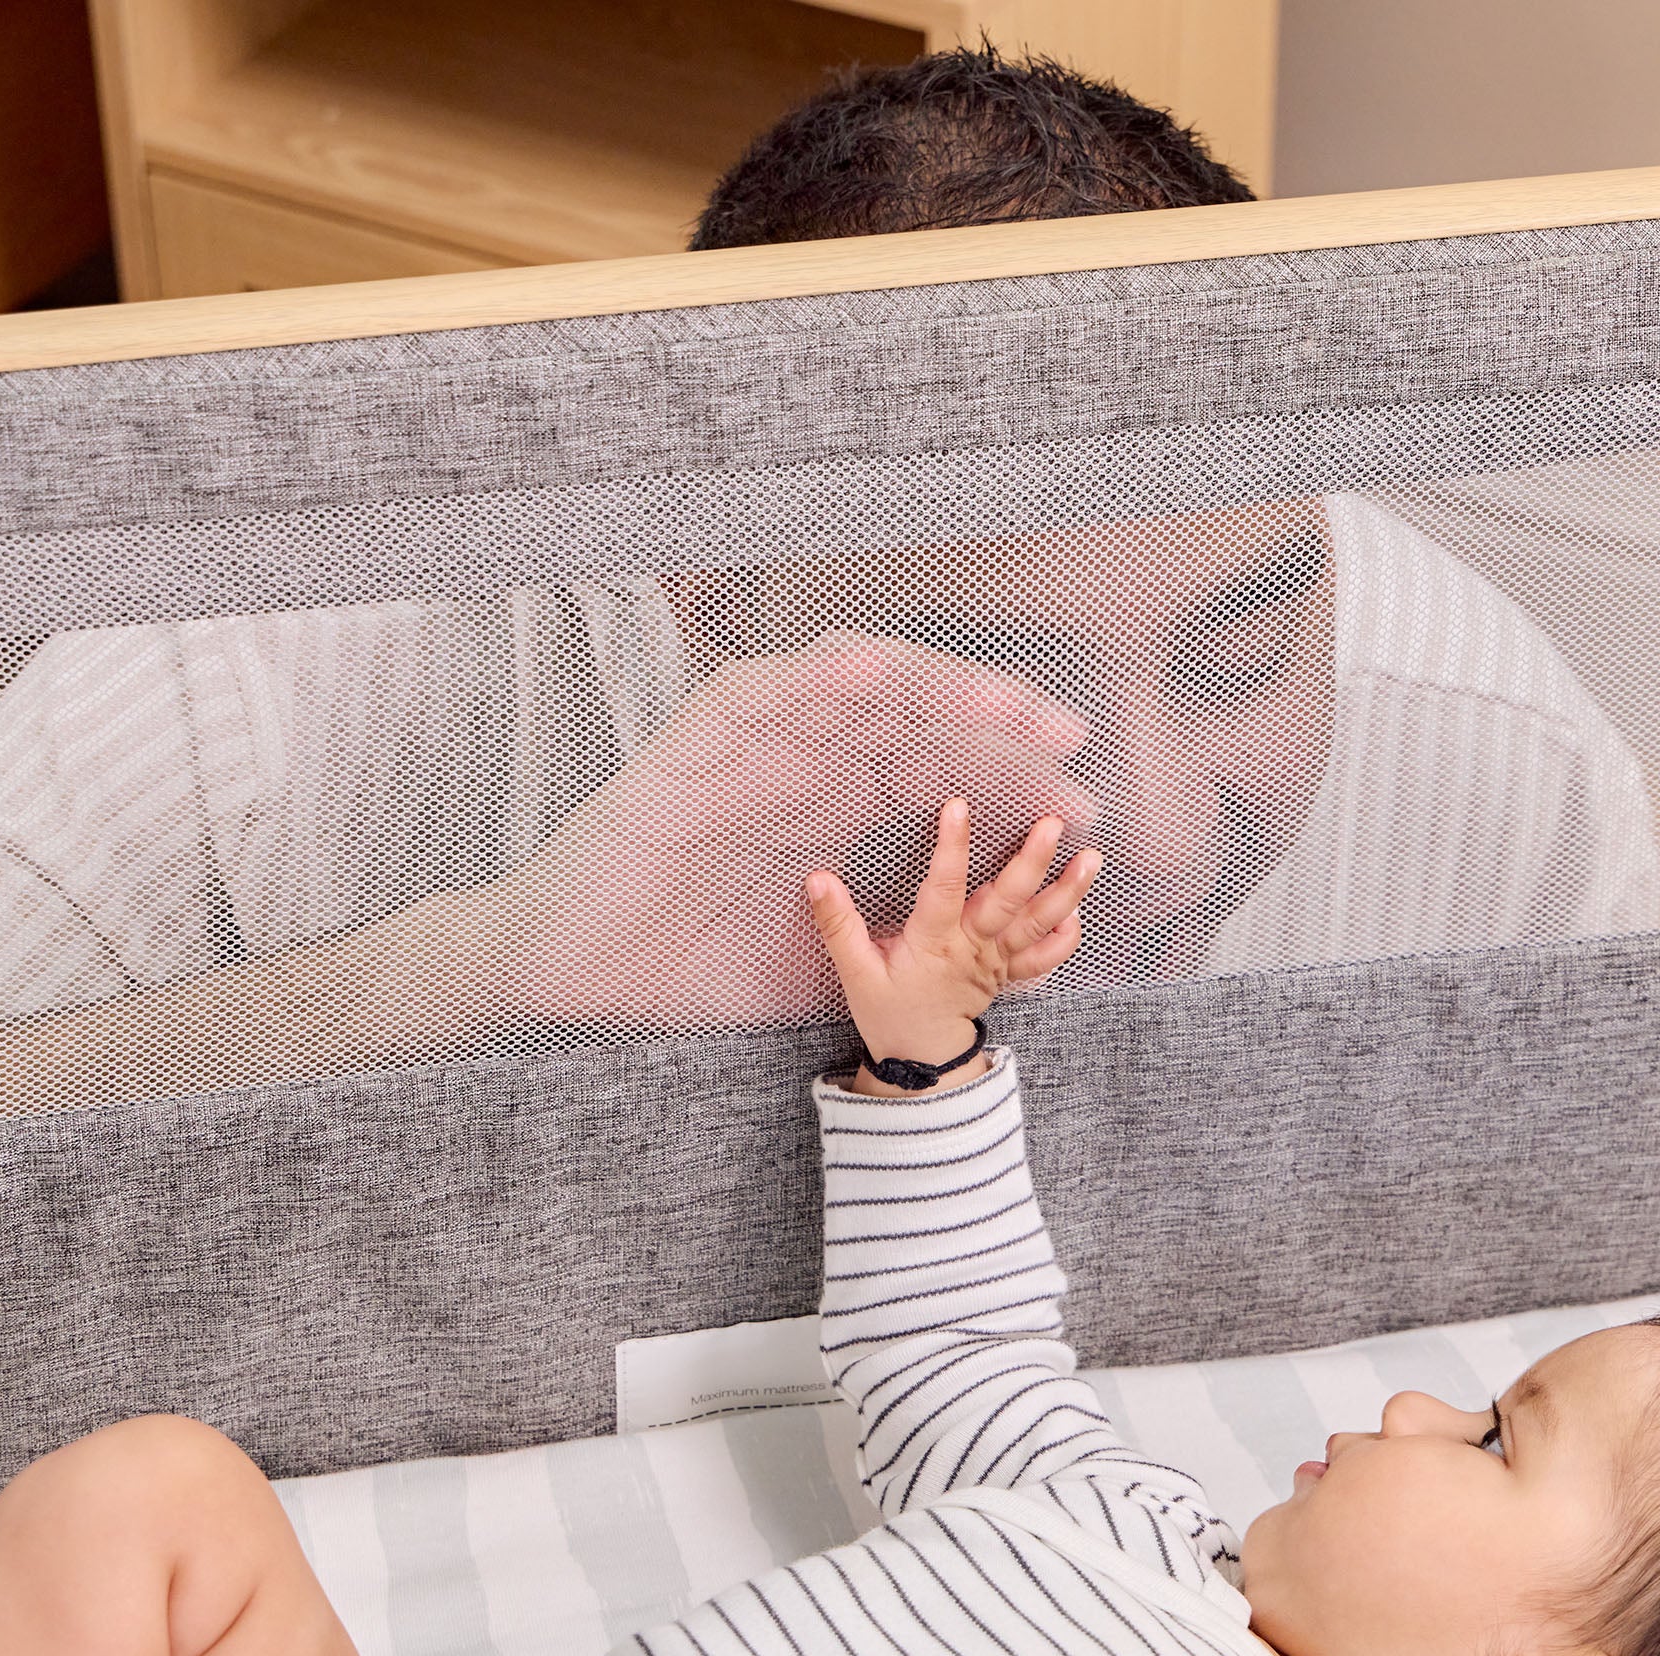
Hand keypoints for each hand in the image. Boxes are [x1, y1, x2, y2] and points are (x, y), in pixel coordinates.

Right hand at [497, 633, 1097, 1028]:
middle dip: (999, 726)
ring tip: (1007, 708)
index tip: (1082, 801)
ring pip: (859, 689)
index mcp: (837, 810)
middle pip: (919, 717)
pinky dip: (821, 677)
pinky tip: (878, 677)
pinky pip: (768, 690)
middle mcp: (806, 764)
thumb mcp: (824, 958)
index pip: (942, 770)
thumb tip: (993, 929)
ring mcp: (756, 746)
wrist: (578, 973)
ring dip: (935, 689)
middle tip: (1069, 744)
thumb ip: (894, 929)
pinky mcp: (699, 742)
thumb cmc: (688, 967)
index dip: (1014, 776)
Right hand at [805, 798, 1099, 1092]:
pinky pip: (1045, 958)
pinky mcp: (1008, 973)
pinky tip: (1078, 909)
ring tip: (1090, 859)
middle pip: (1007, 902)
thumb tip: (817, 879)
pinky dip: (1065, 936)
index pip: (943, 889)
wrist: (921, 1060)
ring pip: (1037, 925)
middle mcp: (973, 948)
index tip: (958, 807)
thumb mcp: (856, 973)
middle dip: (1031, 862)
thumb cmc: (888, 1012)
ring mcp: (996, 961)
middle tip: (1051, 824)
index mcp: (934, 944)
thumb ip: (837, 924)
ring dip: (1067, 892)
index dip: (952, 848)